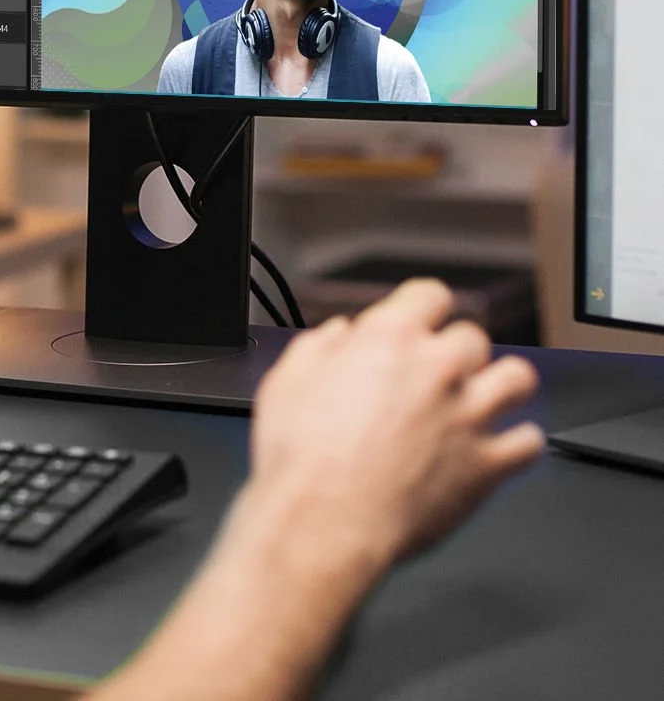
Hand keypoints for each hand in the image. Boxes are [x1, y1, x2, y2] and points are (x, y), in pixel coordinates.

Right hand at [247, 279, 543, 575]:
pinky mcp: (488, 465)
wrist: (324, 522)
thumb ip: (318, 348)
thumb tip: (338, 336)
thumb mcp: (286, 382)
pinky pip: (529, 443)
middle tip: (437, 374)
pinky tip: (500, 447)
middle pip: (474, 337)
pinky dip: (519, 443)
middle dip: (455, 353)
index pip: (430, 295)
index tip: (420, 321)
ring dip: (502, 384)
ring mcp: (470, 416)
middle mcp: (438, 369)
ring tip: (484, 398)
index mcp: (389, 339)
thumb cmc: (301, 458)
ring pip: (518, 378)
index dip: (424, 307)